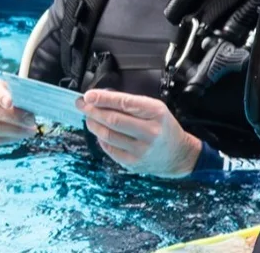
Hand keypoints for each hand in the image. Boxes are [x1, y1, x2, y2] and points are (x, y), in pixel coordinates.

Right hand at [0, 79, 37, 143]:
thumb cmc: (10, 98)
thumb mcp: (15, 91)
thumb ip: (20, 97)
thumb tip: (29, 112)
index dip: (1, 97)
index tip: (10, 102)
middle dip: (14, 117)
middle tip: (31, 120)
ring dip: (15, 131)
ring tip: (31, 130)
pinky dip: (9, 139)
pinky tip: (19, 135)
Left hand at [77, 89, 201, 177]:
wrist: (178, 154)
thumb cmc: (163, 127)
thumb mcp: (154, 108)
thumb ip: (130, 102)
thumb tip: (100, 98)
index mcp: (156, 113)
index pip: (124, 103)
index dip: (103, 98)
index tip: (88, 95)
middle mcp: (150, 132)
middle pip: (113, 120)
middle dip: (93, 110)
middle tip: (82, 104)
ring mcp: (141, 150)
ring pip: (107, 135)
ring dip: (93, 124)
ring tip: (89, 117)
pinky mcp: (133, 163)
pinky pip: (109, 149)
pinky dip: (100, 138)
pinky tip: (100, 131)